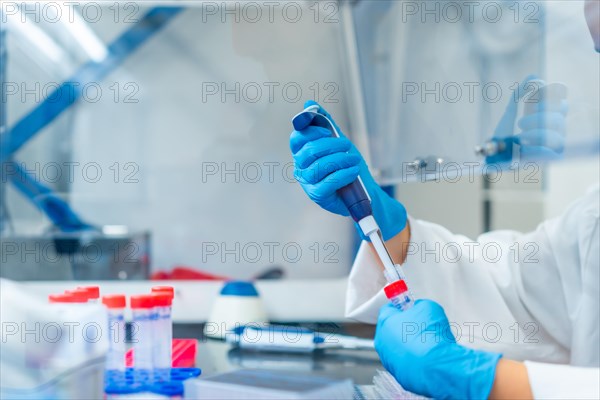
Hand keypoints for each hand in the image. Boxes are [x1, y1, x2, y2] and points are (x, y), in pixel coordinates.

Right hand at [290, 100, 406, 240]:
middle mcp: (301, 168)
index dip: (312, 132)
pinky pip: (327, 183)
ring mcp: (307, 183)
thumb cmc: (347, 166)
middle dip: (331, 145)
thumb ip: (325, 122)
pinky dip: (343, 174)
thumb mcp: (338, 141)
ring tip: (353, 160)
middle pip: (308, 151)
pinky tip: (353, 171)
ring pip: (318, 167)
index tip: (328, 132)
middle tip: (347, 145)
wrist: (364, 190)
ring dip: (340, 160)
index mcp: (302, 153)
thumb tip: (309, 102)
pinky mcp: (318, 196)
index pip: (297, 138)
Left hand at [375, 300, 501, 398]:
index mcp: (385, 322)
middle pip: (392, 328)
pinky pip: (406, 362)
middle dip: (405, 326)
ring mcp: (388, 360)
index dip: (401, 307)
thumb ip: (419, 305)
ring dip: (410, 344)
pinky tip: (427, 358)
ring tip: (427, 344)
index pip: (388, 309)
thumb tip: (419, 308)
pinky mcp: (398, 374)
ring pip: (398, 347)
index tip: (410, 307)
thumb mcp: (428, 307)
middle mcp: (382, 342)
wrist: (436, 367)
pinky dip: (414, 359)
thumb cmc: (430, 336)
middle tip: (421, 325)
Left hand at [488, 76, 567, 163]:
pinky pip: (555, 149)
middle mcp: (554, 127)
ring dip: (537, 131)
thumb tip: (533, 76)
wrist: (495, 155)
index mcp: (546, 114)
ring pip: (558, 129)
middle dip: (541, 112)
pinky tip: (524, 146)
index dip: (552, 94)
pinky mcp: (552, 156)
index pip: (560, 100)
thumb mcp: (510, 113)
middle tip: (521, 122)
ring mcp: (555, 141)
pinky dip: (538, 146)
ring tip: (520, 136)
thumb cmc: (504, 135)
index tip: (533, 100)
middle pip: (562, 110)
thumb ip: (519, 94)